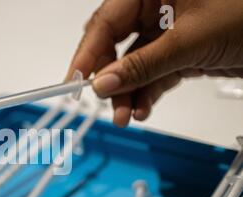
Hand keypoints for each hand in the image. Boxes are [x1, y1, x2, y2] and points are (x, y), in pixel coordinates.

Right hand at [67, 0, 242, 126]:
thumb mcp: (190, 40)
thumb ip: (142, 64)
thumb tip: (103, 84)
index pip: (106, 21)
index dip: (87, 53)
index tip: (74, 82)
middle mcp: (155, 7)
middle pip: (115, 45)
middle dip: (110, 78)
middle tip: (103, 103)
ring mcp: (167, 31)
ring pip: (132, 65)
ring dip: (128, 93)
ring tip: (126, 116)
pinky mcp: (178, 52)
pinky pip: (152, 74)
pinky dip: (147, 94)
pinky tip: (143, 110)